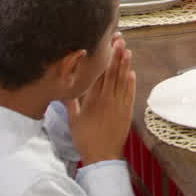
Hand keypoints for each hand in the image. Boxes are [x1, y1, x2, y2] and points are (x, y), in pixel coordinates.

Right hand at [67, 35, 134, 165]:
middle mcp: (107, 99)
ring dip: (125, 65)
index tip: (107, 45)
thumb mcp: (73, 120)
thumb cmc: (85, 138)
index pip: (100, 74)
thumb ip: (71, 102)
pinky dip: (131, 82)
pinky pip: (130, 93)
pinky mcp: (127, 111)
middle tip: (120, 40)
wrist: (102, 155)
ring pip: (122, 80)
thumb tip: (64, 89)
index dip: (104, 58)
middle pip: (113, 73)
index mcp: (93, 99)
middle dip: (116, 55)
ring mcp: (119, 104)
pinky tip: (132, 72)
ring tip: (127, 50)